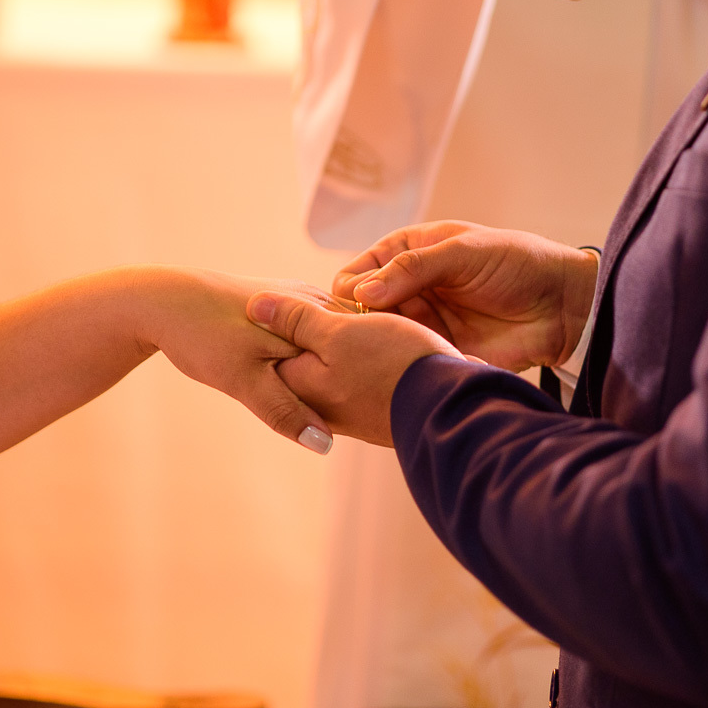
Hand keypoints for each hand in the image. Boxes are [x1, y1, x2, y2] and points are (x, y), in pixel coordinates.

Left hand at [140, 268, 353, 454]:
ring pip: (331, 341)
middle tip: (349, 408)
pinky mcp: (285, 302)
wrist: (162, 300)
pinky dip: (316, 355)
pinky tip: (307, 375)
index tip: (362, 410)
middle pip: (350, 347)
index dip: (365, 385)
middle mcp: (314, 299)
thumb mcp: (243, 380)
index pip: (362, 351)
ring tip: (334, 395)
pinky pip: (314, 334)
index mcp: (315, 313)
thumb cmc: (202, 335)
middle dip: (352, 376)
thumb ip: (285, 411)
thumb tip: (324, 445)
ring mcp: (301, 298)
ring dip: (335, 365)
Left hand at [247, 292, 464, 446]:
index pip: (272, 346)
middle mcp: (321, 405)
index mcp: (301, 386)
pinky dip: (369, 355)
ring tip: (365, 318)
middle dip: (313, 328)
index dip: (284, 315)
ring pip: (336, 364)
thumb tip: (254, 307)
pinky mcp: (380, 407)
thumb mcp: (338, 332)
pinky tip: (387, 340)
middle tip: (333, 305)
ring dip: (346, 341)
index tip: (297, 296)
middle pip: (304, 356)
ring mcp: (352, 411)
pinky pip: (363, 374)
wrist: (454, 406)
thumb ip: (295, 320)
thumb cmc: (393, 365)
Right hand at [333, 221, 597, 371]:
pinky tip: (400, 369)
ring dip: (377, 347)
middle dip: (356, 325)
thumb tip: (360, 294)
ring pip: (379, 339)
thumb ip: (412, 269)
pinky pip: (407, 361)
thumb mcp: (463, 252)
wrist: (563, 305)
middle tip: (361, 338)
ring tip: (381, 355)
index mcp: (406, 253)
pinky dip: (400, 365)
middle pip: (360, 311)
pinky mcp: (436, 352)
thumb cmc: (517, 263)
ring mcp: (420, 322)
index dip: (349, 290)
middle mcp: (407, 289)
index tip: (353, 307)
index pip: (357, 273)